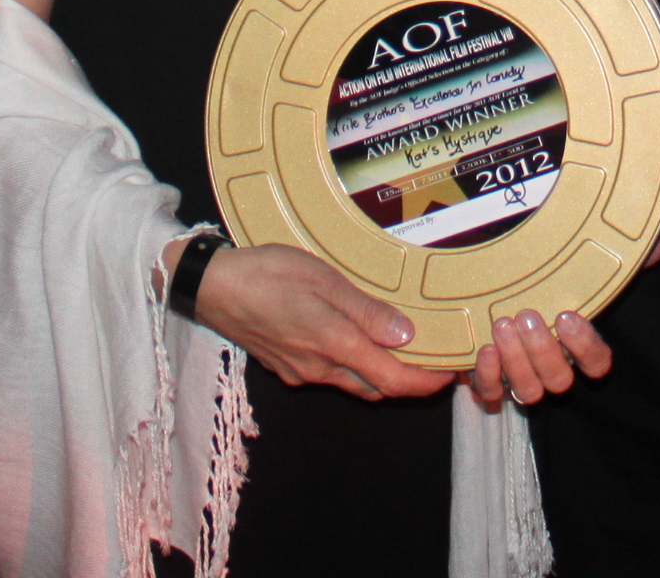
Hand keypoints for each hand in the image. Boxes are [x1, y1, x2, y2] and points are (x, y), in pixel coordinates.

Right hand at [184, 240, 450, 401]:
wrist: (211, 287)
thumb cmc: (268, 273)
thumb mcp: (323, 279)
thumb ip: (365, 311)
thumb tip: (406, 336)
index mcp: (334, 345)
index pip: (393, 380)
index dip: (425, 382)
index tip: (448, 373)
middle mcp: (320, 368)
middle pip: (376, 386)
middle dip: (409, 379)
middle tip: (433, 357)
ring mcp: (301, 371)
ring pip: (353, 383)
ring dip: (381, 374)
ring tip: (403, 347)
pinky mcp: (287, 366)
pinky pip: (330, 374)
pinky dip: (354, 365)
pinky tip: (357, 340)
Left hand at [462, 229, 659, 409]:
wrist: (495, 285)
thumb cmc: (550, 280)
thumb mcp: (587, 264)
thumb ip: (627, 257)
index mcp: (579, 347)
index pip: (597, 364)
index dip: (584, 347)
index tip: (567, 316)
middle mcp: (553, 368)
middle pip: (559, 381)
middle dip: (543, 352)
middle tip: (528, 316)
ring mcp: (522, 377)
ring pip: (528, 392)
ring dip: (516, 362)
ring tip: (502, 324)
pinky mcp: (491, 380)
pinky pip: (492, 393)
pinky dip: (488, 377)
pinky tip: (484, 349)